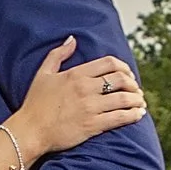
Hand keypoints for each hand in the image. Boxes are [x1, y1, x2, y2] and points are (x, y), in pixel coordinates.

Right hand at [13, 34, 148, 160]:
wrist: (30, 131)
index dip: (124, 67)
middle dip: (133, 84)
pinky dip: (133, 115)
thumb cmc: (35, 104)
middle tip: (136, 90)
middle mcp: (85, 88)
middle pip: (121, 80)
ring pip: (124, 99)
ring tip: (140, 103)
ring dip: (137, 100)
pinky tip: (138, 115)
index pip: (110, 63)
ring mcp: (90, 107)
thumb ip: (58, 54)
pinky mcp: (93, 125)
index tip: (128, 74)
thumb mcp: (43, 74)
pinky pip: (120, 117)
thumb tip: (72, 39)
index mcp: (76, 74)